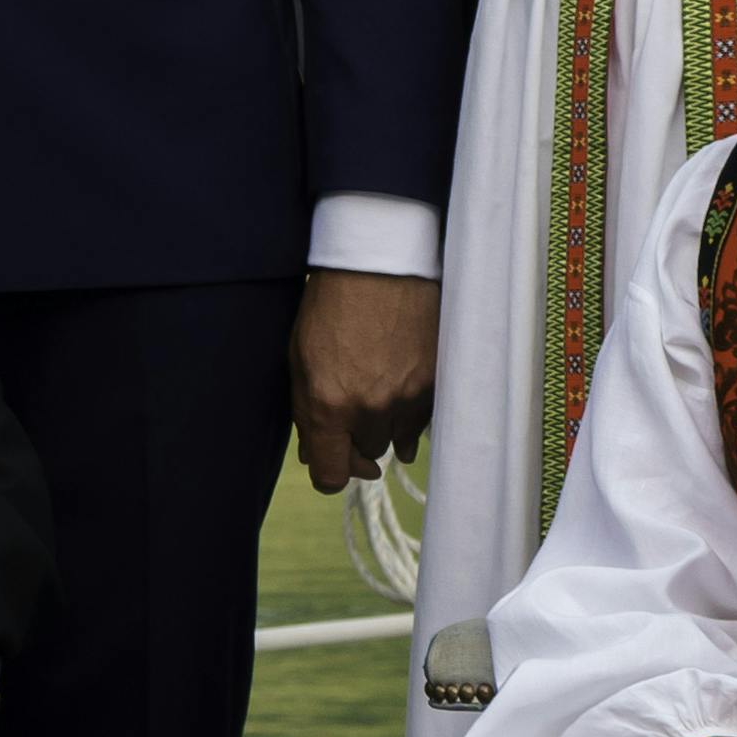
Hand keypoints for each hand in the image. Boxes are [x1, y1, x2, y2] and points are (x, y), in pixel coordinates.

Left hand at [289, 267, 437, 491]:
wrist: (378, 261)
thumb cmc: (330, 306)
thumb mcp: (299, 359)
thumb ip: (306, 413)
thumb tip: (313, 454)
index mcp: (329, 406)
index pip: (331, 475)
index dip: (328, 471)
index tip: (331, 458)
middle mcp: (372, 409)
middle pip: (366, 455)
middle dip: (355, 438)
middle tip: (352, 409)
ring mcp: (408, 397)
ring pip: (397, 440)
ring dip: (385, 425)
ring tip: (377, 392)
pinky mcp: (436, 382)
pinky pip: (423, 420)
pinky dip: (410, 413)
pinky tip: (400, 391)